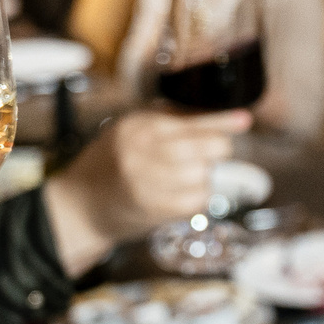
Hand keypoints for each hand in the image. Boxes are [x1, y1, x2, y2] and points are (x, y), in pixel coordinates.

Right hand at [44, 106, 246, 272]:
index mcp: (137, 126)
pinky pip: (199, 199)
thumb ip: (166, 120)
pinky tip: (178, 195)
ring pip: (206, 174)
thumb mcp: (129, 132)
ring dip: (202, 176)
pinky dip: (196, 197)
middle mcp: (142, 150)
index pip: (191, 119)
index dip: (222, 121)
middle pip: (208, 147)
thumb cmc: (108, 167)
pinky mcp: (156, 208)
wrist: (80, 208)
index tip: (244, 119)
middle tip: (206, 156)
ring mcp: (149, 181)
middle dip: (216, 151)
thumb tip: (215, 115)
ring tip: (179, 178)